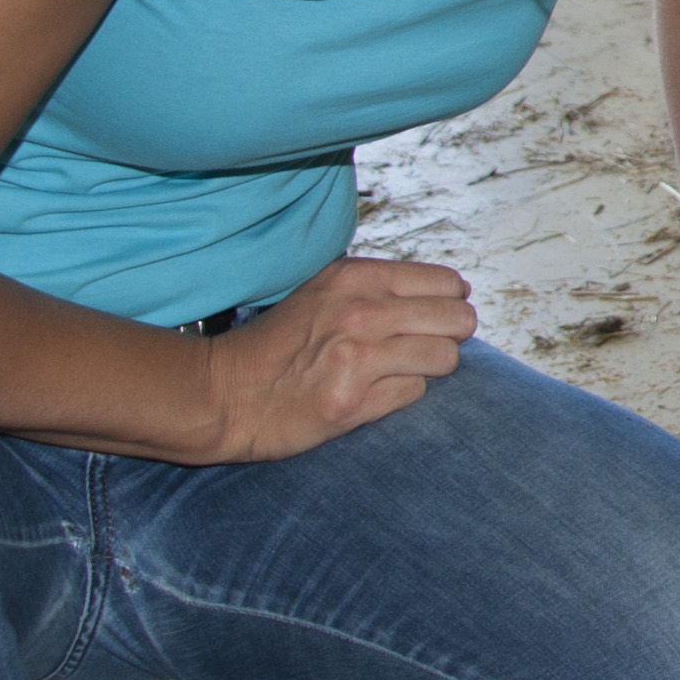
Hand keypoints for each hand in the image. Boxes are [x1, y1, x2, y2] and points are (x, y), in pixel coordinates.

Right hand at [191, 257, 477, 460]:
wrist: (221, 394)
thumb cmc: (277, 344)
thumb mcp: (322, 293)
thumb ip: (378, 288)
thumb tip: (452, 293)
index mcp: (354, 277)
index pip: (446, 283)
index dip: (449, 304)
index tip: (434, 318)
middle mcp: (361, 311)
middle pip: (458, 320)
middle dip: (450, 336)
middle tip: (426, 348)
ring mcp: (358, 357)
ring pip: (445, 357)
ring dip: (430, 368)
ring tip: (400, 371)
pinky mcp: (353, 402)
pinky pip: (416, 393)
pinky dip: (403, 395)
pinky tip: (374, 393)